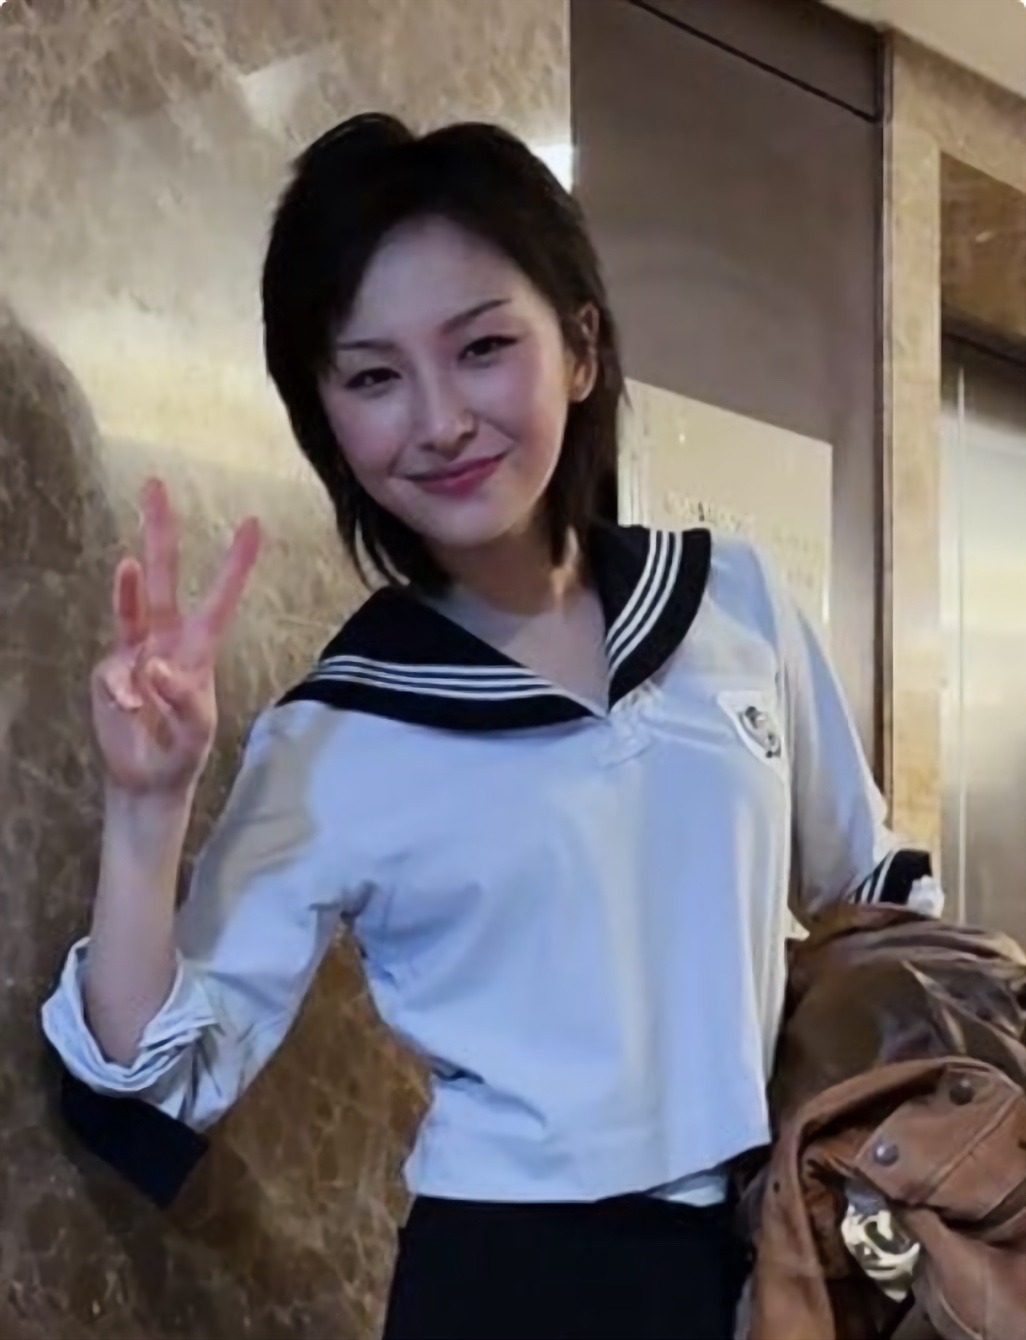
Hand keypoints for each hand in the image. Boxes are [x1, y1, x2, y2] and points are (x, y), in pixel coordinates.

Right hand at [92, 479, 260, 796]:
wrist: (148, 778)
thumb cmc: (183, 751)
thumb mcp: (196, 734)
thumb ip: (183, 703)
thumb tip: (156, 669)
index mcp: (200, 648)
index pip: (221, 598)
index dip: (235, 563)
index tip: (252, 522)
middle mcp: (167, 639)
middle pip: (165, 577)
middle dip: (160, 530)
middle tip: (155, 484)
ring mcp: (135, 652)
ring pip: (128, 603)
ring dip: (127, 584)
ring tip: (130, 564)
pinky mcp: (109, 672)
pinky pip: (112, 670)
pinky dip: (120, 691)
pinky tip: (130, 712)